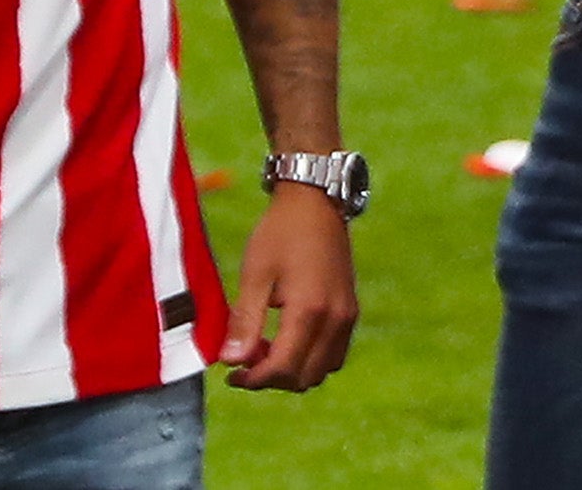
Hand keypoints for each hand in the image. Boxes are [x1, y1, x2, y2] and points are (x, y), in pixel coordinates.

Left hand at [219, 184, 361, 390]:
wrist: (316, 201)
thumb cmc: (281, 233)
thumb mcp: (255, 273)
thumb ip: (244, 321)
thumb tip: (231, 362)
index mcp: (309, 310)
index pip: (283, 368)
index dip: (254, 380)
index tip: (232, 375)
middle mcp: (335, 319)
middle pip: (304, 377)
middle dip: (272, 378)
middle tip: (247, 360)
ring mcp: (347, 316)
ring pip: (322, 370)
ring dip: (293, 370)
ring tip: (267, 348)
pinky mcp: (350, 310)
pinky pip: (333, 354)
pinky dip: (310, 359)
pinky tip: (289, 338)